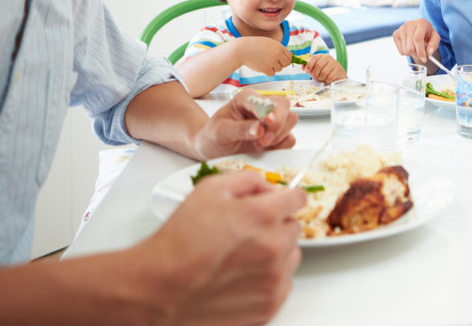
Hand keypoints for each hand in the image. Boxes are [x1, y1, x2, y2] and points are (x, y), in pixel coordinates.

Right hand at [141, 170, 304, 323]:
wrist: (158, 288)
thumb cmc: (178, 243)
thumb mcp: (208, 191)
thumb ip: (247, 181)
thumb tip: (267, 187)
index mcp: (263, 215)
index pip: (298, 198)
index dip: (285, 198)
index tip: (279, 203)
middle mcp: (274, 246)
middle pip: (293, 228)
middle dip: (275, 226)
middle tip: (247, 233)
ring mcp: (274, 279)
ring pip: (290, 257)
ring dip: (275, 254)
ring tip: (241, 257)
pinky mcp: (269, 305)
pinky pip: (283, 284)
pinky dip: (269, 280)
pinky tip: (242, 277)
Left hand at [193, 91, 296, 157]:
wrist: (213, 150)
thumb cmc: (213, 136)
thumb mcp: (220, 132)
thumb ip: (239, 129)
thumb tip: (259, 128)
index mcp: (247, 98)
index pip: (266, 99)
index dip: (270, 110)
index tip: (267, 122)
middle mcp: (263, 106)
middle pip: (284, 105)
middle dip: (277, 124)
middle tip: (263, 141)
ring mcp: (272, 120)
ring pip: (291, 120)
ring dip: (279, 135)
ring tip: (259, 145)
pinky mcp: (277, 135)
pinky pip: (290, 138)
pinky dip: (280, 146)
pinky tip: (263, 149)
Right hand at [235, 37, 292, 75]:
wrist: (242, 49)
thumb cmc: (254, 45)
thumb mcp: (268, 43)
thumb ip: (277, 49)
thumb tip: (287, 58)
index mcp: (278, 46)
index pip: (289, 56)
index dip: (286, 60)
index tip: (281, 61)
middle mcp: (277, 54)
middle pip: (286, 64)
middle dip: (281, 65)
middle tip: (274, 63)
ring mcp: (272, 61)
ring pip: (279, 69)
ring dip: (273, 68)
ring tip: (265, 62)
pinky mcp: (265, 68)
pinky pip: (272, 73)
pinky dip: (268, 72)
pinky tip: (262, 66)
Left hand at [305, 54, 346, 83]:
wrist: (338, 76)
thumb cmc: (325, 72)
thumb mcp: (316, 69)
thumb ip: (309, 68)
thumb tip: (302, 66)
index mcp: (321, 56)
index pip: (314, 58)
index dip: (309, 65)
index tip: (307, 71)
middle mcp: (328, 58)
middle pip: (318, 65)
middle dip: (315, 74)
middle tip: (316, 77)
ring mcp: (334, 63)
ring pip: (324, 72)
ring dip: (321, 78)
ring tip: (323, 78)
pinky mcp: (339, 70)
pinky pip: (330, 77)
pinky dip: (327, 80)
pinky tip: (328, 79)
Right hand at [393, 18, 439, 64]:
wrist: (420, 29)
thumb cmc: (428, 34)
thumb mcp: (435, 38)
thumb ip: (434, 45)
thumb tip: (428, 52)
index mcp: (421, 23)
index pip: (417, 39)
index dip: (420, 51)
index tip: (424, 59)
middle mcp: (409, 24)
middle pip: (410, 47)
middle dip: (417, 54)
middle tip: (421, 53)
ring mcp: (401, 28)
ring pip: (405, 50)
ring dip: (412, 53)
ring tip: (416, 47)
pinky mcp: (396, 34)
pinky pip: (401, 51)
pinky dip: (406, 52)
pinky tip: (409, 46)